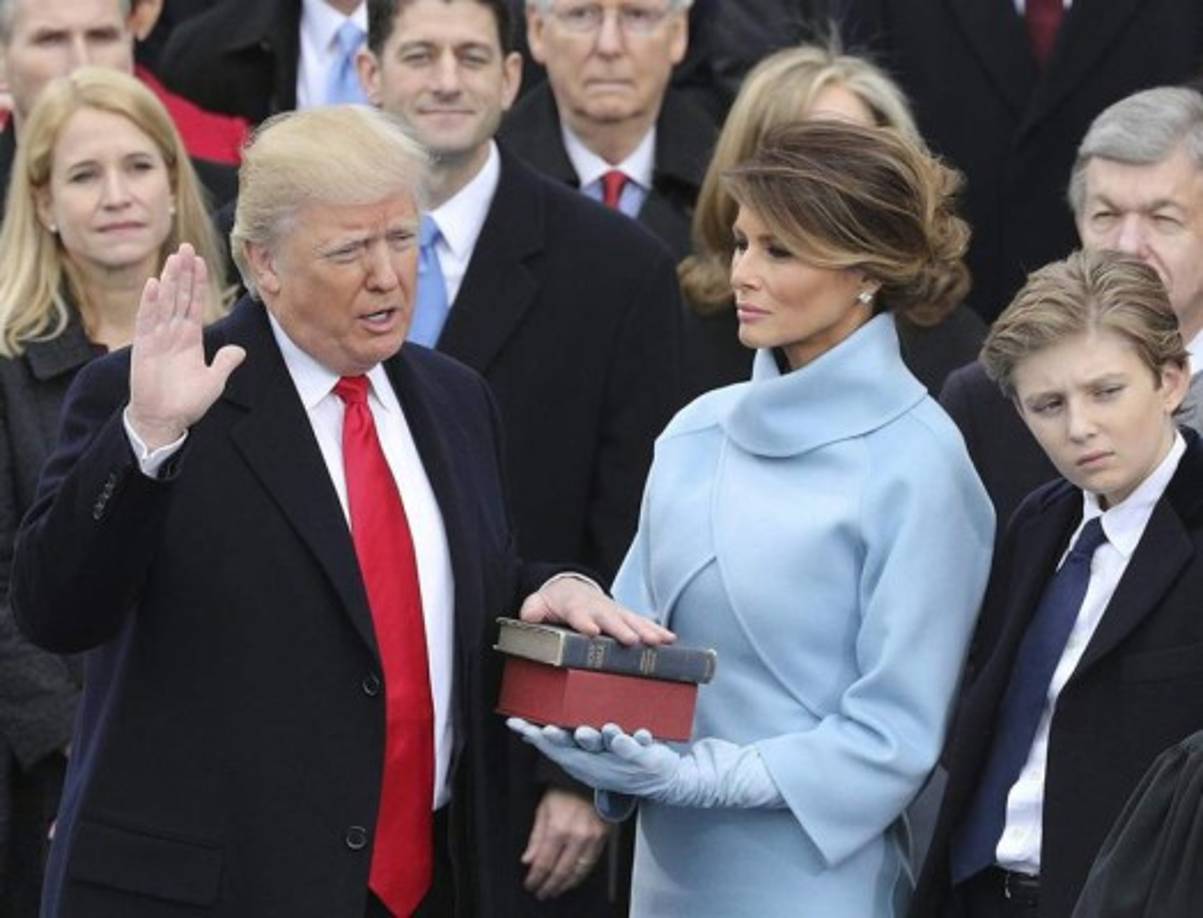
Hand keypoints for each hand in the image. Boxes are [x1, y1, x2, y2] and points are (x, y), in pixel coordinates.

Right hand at [128, 245, 244, 449]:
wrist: (164, 420)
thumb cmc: (187, 402)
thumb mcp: (213, 381)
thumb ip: (225, 363)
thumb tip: (240, 350)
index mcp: (190, 338)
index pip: (195, 303)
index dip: (197, 282)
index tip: (200, 261)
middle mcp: (174, 333)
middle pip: (180, 296)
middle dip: (184, 272)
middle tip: (187, 246)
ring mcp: (158, 337)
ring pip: (165, 302)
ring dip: (169, 280)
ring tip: (174, 257)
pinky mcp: (144, 347)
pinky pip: (148, 320)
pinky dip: (151, 302)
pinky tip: (154, 284)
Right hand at [508, 720, 783, 809]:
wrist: (670, 781)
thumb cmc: (628, 758)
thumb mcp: (598, 751)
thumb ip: (574, 735)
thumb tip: (549, 714)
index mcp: (584, 762)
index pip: (553, 749)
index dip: (533, 736)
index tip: (514, 722)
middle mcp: (598, 765)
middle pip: (573, 752)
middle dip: (557, 741)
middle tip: (541, 729)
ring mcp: (620, 763)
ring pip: (602, 749)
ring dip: (593, 739)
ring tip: (582, 729)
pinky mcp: (643, 759)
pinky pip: (634, 748)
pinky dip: (627, 740)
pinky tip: (620, 729)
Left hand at [519, 577, 674, 646]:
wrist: (572, 587)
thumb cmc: (555, 602)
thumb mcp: (539, 603)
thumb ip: (533, 609)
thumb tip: (529, 615)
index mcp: (574, 605)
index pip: (579, 613)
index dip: (585, 621)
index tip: (592, 631)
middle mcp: (598, 607)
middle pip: (610, 618)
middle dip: (621, 629)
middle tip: (632, 640)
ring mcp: (614, 611)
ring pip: (631, 620)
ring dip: (645, 630)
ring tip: (658, 641)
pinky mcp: (625, 615)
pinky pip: (642, 622)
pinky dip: (656, 630)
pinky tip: (670, 639)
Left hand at [520, 789, 607, 900]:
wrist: (592, 776)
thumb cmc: (565, 787)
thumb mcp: (544, 808)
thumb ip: (536, 837)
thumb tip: (528, 859)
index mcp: (558, 828)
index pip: (544, 863)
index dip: (536, 878)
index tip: (531, 884)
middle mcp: (577, 836)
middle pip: (561, 872)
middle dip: (550, 886)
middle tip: (543, 892)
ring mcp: (592, 838)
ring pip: (579, 871)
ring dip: (566, 884)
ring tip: (557, 889)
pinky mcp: (604, 837)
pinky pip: (592, 863)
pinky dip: (581, 874)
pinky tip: (574, 877)